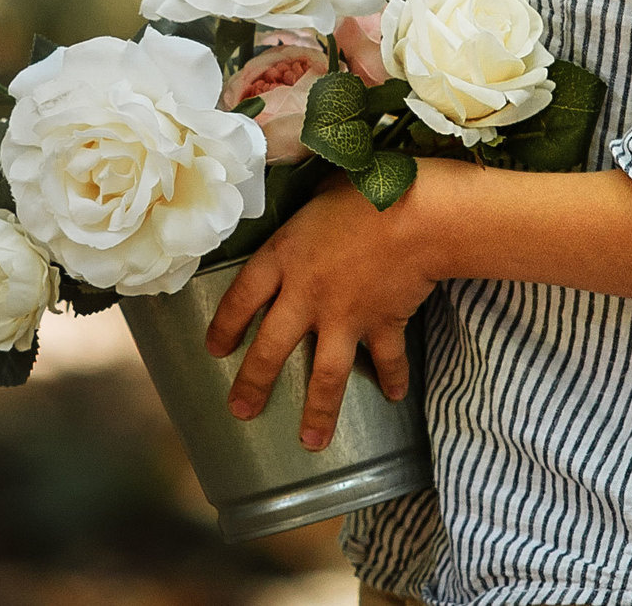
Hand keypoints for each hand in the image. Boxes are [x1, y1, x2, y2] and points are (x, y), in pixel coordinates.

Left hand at [203, 165, 442, 450]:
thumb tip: (299, 216)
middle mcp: (306, 295)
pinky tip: (393, 396)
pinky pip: (387, 360)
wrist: (418, 214)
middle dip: (254, 383)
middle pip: (271, 348)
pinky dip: (392, 379)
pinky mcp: (383, 325)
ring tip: (311, 441)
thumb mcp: (318, 192)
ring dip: (319, 410)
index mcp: (283, 258)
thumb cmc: (365, 190)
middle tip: (241, 411)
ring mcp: (345, 317)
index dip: (225, 325)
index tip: (214, 350)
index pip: (241, 297)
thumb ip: (303, 217)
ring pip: (326, 374)